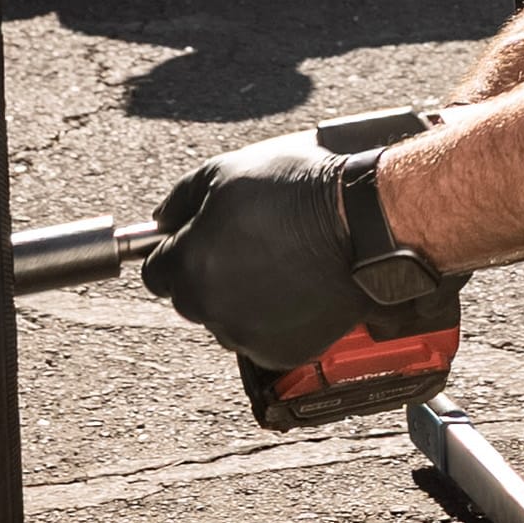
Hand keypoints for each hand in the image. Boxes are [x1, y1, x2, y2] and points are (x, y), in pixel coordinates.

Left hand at [140, 133, 362, 369]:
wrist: (367, 222)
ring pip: (228, 319)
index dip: (177, 250)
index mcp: (191, 265)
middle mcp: (212, 308)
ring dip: (243, 297)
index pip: (156, 272)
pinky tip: (299, 284)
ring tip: (283, 261)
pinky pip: (265, 337)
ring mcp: (248, 335)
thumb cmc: (301, 190)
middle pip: (192, 297)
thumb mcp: (228, 171)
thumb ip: (181, 198)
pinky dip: (276, 317)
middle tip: (252, 243)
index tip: (199, 238)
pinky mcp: (283, 352)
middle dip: (210, 273)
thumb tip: (161, 219)